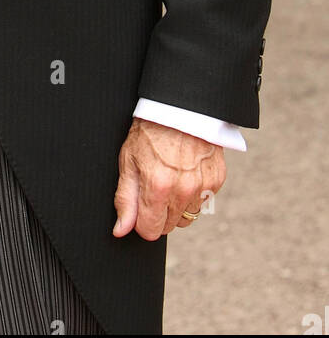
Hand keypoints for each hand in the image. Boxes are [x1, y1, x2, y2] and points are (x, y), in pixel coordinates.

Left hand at [112, 117, 225, 238]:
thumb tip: (121, 230)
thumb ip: (125, 198)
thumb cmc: (150, 131)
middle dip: (159, 213)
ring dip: (178, 205)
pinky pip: (203, 201)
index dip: (141, 221)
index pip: (150, 231)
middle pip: (170, 226)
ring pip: (187, 216)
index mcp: (159, 186)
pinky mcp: (217, 180)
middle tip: (154, 187)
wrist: (180, 107)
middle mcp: (184, 190)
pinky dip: (193, 193)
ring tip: (171, 178)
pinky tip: (185, 172)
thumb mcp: (128, 161)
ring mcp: (203, 186)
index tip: (140, 206)